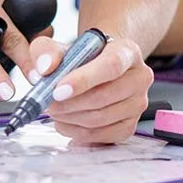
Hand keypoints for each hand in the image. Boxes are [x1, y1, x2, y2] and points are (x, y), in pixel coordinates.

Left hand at [28, 33, 153, 143]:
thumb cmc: (84, 57)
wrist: (100, 68)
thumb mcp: (62, 46)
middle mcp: (139, 77)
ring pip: (100, 118)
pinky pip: (102, 135)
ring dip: (70, 118)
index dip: (83, 80)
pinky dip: (77, 132)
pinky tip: (65, 122)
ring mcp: (137, 104)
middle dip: (69, 103)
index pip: (111, 65)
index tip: (58, 90)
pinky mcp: (130, 125)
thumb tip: (44, 69)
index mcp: (128, 51)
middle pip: (104, 96)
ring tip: (53, 110)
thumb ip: (47, 51)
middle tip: (47, 103)